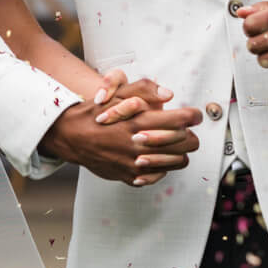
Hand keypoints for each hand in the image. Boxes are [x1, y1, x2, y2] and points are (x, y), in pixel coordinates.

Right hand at [40, 69, 199, 186]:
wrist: (71, 136)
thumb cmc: (97, 113)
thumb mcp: (118, 94)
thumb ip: (145, 90)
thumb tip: (169, 95)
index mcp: (140, 121)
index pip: (182, 120)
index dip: (194, 115)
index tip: (195, 114)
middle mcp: (141, 144)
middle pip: (187, 143)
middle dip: (191, 133)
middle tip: (186, 129)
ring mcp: (137, 163)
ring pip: (179, 161)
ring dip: (180, 151)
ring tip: (173, 143)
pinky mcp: (131, 176)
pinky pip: (161, 174)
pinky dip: (163, 166)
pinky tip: (156, 156)